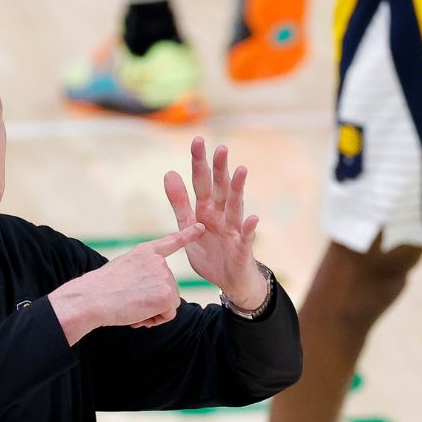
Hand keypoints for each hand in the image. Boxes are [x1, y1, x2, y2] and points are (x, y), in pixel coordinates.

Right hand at [49, 222, 205, 344]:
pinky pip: (168, 315)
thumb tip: (152, 295)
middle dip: (152, 301)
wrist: (91, 298)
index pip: (170, 242)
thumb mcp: (122, 271)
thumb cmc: (99, 290)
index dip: (186, 235)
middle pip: (168, 288)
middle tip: (130, 301)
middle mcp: (158, 261)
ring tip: (131, 306)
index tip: (200, 226)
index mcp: (144, 252)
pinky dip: (155, 320)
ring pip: (168, 303)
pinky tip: (138, 313)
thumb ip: (141, 275)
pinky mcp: (167, 294)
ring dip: (152, 311)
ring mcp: (165, 276)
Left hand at [164, 137, 268, 309]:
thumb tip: (169, 172)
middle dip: (220, 169)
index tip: (197, 140)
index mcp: (206, 209)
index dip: (199, 163)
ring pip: (236, 206)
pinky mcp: (242, 248)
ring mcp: (234, 230)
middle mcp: (222, 214)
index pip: (201, 182)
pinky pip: (246, 237)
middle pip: (220, 188)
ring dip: (238, 190)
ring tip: (241, 171)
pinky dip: (250, 228)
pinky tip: (253, 218)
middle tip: (221, 148)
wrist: (228, 281)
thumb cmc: (210, 252)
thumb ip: (179, 202)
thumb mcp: (187, 227)